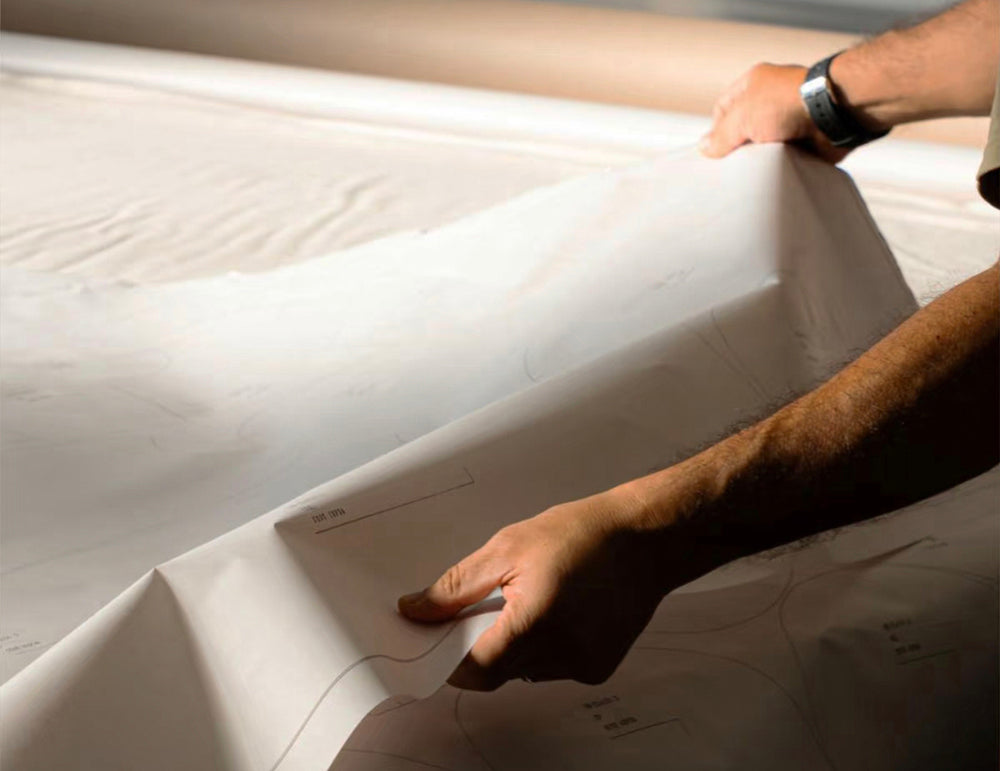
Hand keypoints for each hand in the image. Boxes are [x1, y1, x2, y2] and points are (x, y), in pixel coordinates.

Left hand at [398, 489, 674, 689]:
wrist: (644, 539)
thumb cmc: (583, 534)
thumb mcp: (507, 547)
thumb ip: (457, 586)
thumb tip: (416, 609)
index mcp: (535, 622)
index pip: (474, 669)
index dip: (448, 659)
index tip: (436, 638)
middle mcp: (561, 652)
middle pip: (496, 672)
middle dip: (478, 646)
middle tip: (482, 608)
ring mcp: (582, 665)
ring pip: (522, 671)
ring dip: (511, 646)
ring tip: (529, 600)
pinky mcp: (597, 668)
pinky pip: (550, 668)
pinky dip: (540, 648)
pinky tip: (556, 612)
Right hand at [700, 63, 848, 162]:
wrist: (835, 113)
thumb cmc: (789, 104)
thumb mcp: (741, 118)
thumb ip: (720, 136)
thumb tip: (704, 148)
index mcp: (753, 85)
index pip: (723, 109)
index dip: (715, 131)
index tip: (713, 152)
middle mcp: (772, 100)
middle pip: (743, 130)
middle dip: (738, 149)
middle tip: (731, 166)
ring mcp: (791, 119)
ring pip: (764, 146)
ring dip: (760, 159)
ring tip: (753, 172)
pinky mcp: (806, 140)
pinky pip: (785, 158)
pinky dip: (779, 167)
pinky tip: (773, 175)